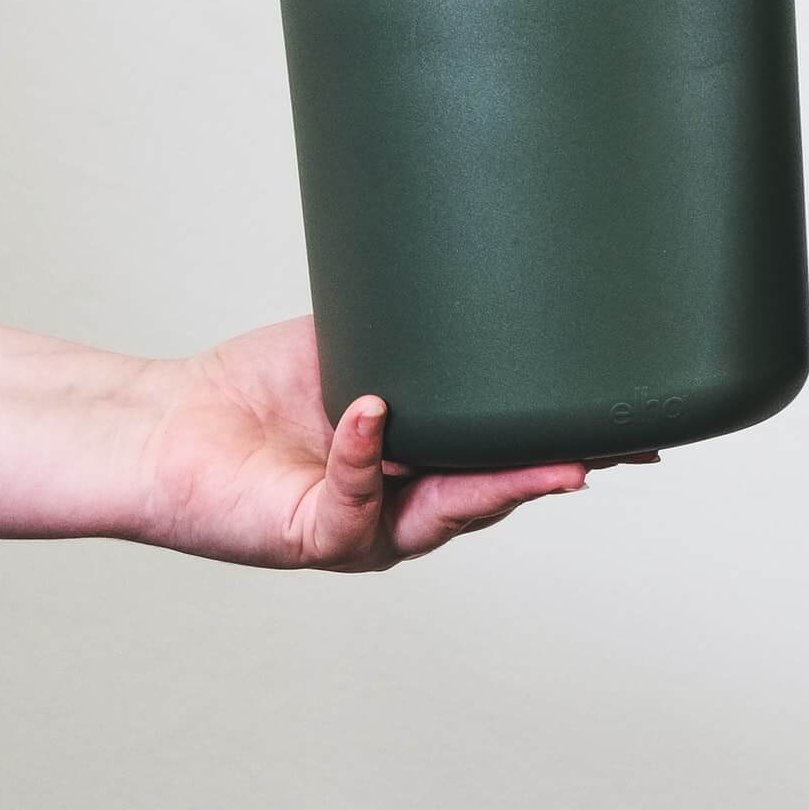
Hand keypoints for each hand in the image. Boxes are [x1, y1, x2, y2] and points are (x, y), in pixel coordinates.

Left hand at [133, 317, 607, 571]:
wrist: (172, 425)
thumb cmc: (264, 389)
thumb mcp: (362, 348)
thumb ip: (416, 334)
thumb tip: (489, 273)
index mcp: (425, 466)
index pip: (510, 457)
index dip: (571, 446)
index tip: (637, 432)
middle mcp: (404, 506)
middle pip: (493, 491)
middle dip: (552, 471)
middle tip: (604, 451)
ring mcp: (363, 527)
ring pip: (443, 514)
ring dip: (495, 487)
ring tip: (548, 465)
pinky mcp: (310, 536)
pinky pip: (349, 502)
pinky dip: (361, 454)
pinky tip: (373, 412)